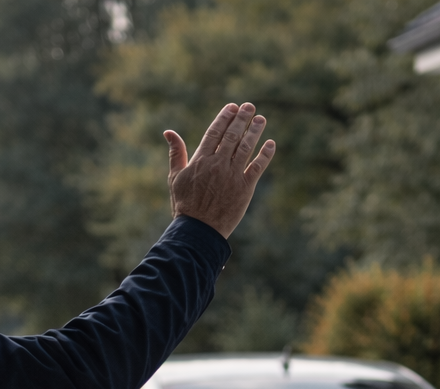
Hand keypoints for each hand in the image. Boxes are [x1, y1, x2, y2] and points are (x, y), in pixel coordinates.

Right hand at [165, 103, 274, 239]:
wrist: (198, 231)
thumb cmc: (185, 204)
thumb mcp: (175, 177)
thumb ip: (175, 153)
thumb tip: (169, 132)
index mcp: (200, 160)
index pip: (215, 132)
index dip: (225, 117)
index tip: (233, 107)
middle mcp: (218, 164)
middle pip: (232, 135)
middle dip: (242, 119)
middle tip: (250, 107)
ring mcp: (232, 176)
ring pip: (246, 147)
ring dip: (255, 131)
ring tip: (261, 119)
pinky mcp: (245, 188)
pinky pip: (257, 167)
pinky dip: (265, 154)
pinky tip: (270, 143)